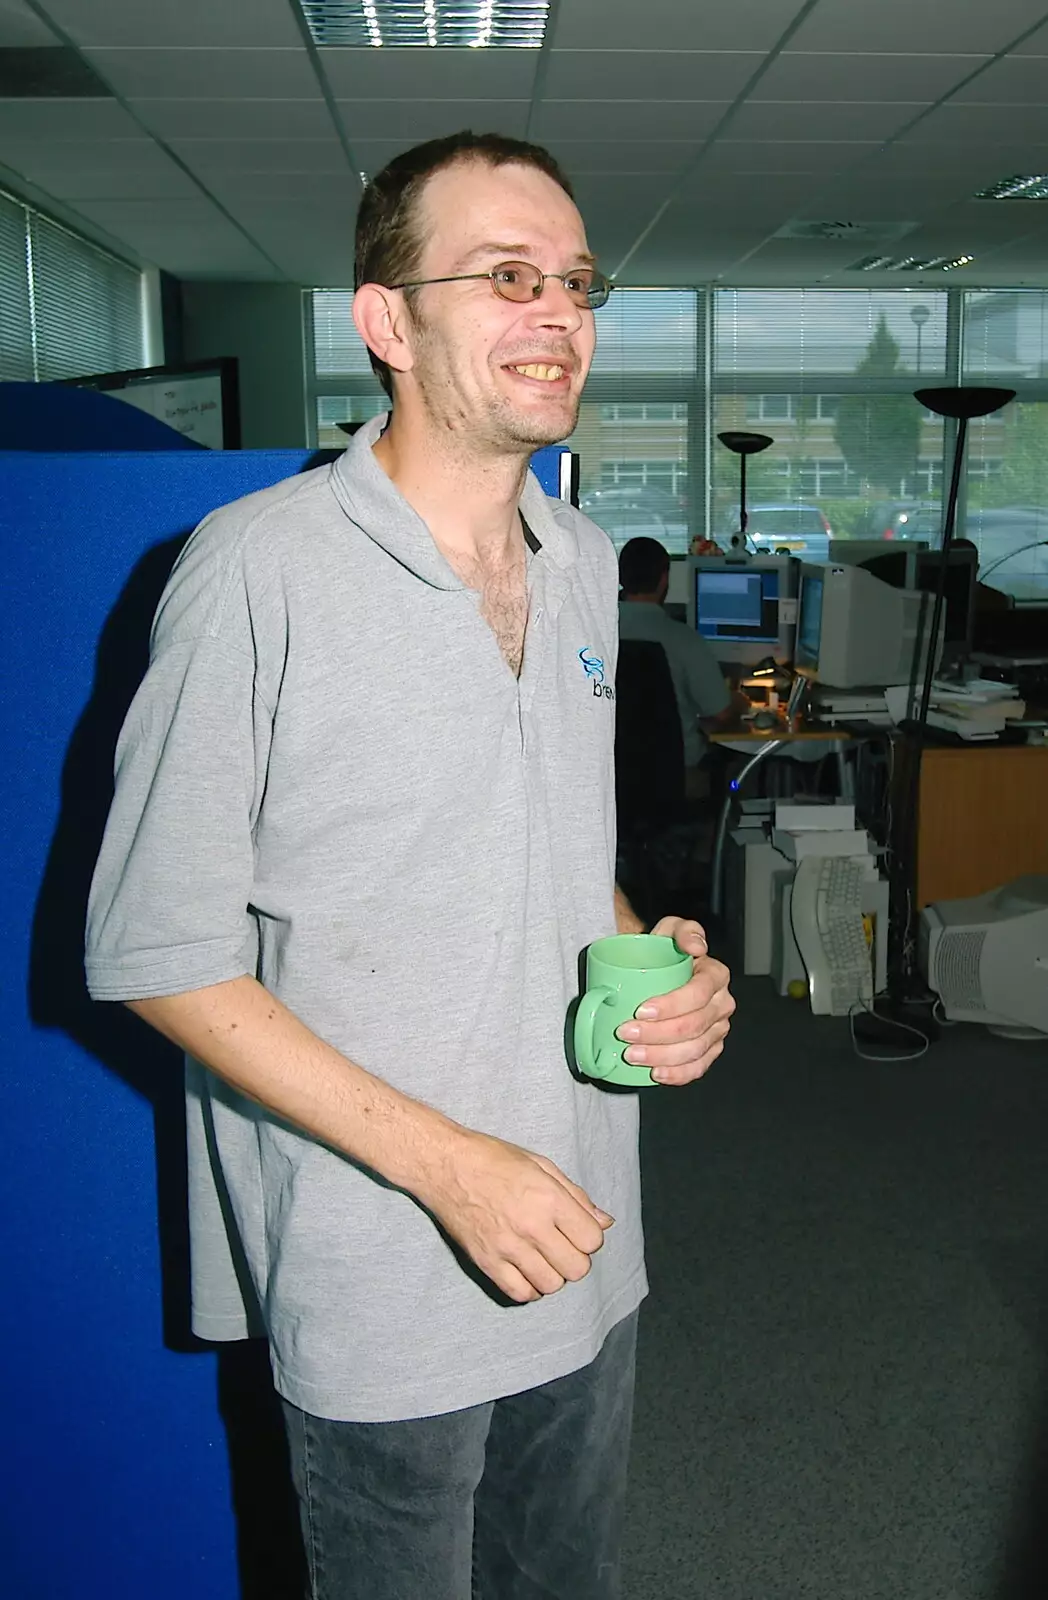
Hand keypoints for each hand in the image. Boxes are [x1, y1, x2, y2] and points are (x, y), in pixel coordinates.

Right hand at [416, 1128, 613, 1303]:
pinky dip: (529, 1288)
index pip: (592, 1240)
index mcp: (548, 1198)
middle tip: (561, 1245)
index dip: (589, 1237)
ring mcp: (506, 1247)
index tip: (576, 1230)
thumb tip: (605, 1222)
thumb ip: (576, 1196)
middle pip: (577, 1268)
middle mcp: (531, 1225)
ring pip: (551, 1285)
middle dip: (575, 1259)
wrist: (444, 1164)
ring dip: (553, 1274)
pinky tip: (525, 1270)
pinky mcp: (485, 1261)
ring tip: (542, 1257)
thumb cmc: (493, 1158)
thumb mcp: (541, 1165)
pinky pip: (520, 1294)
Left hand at [616, 917, 733, 1086]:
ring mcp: (718, 1030)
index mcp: (716, 975)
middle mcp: (722, 1004)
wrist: (657, 972)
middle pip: (693, 1026)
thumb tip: (696, 946)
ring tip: (632, 1054)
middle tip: (626, 1033)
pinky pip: (699, 1067)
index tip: (640, 1009)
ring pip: (694, 1050)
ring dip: (661, 1056)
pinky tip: (657, 1073)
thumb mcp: (670, 930)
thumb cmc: (663, 952)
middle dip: (657, 1034)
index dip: (670, 1005)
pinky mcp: (710, 1049)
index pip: (698, 994)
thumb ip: (683, 929)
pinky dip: (678, 1074)